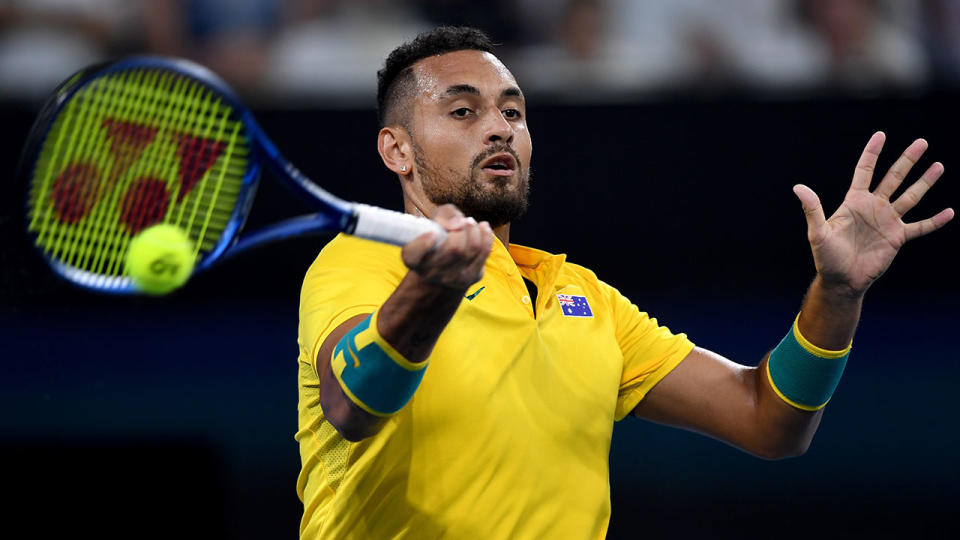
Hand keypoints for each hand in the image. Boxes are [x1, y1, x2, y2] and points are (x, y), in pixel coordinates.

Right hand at [400, 204, 492, 290]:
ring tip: (470, 223)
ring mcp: (451, 279)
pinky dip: (486, 235)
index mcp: (413, 260)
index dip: (423, 243)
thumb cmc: (438, 236)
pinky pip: (483, 253)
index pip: (412, 255)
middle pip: (454, 249)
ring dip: (474, 230)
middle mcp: (430, 274)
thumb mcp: (434, 221)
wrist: (445, 264)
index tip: (433, 233)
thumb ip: (444, 215)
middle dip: (462, 229)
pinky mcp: (470, 278)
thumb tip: (459, 224)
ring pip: (471, 250)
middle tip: (461, 221)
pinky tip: (482, 227)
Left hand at [794, 132, 953, 296]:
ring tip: (938, 165)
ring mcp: (887, 221)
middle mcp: (873, 207)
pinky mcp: (897, 238)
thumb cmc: (826, 256)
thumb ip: (812, 209)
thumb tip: (798, 187)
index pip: (864, 170)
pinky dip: (935, 221)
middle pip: (893, 177)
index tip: (881, 134)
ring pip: (910, 197)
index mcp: (854, 201)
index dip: (872, 153)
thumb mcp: (817, 232)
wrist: (841, 280)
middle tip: (922, 142)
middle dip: (907, 160)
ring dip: (925, 182)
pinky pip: (920, 227)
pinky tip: (950, 212)